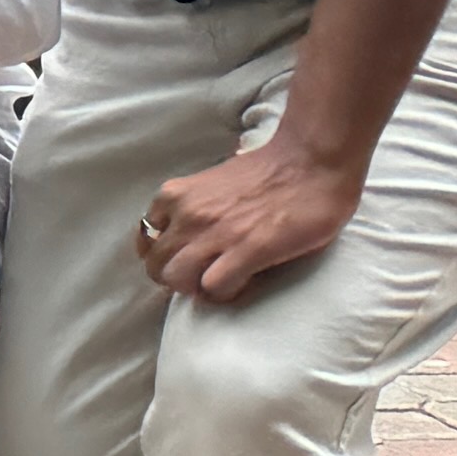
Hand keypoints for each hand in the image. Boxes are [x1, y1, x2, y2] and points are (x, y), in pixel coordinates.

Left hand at [138, 133, 364, 304]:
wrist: (311, 163)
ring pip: (178, 280)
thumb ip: (192, 205)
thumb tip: (186, 235)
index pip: (146, 239)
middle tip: (206, 278)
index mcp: (176, 195)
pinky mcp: (247, 249)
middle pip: (157, 266)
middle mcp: (187, 214)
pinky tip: (245, 283)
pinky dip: (227, 293)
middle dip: (179, 279)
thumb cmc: (268, 171)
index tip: (185, 261)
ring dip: (199, 290)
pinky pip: (214, 287)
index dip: (165, 256)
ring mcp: (214, 232)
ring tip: (224, 283)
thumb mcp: (210, 183)